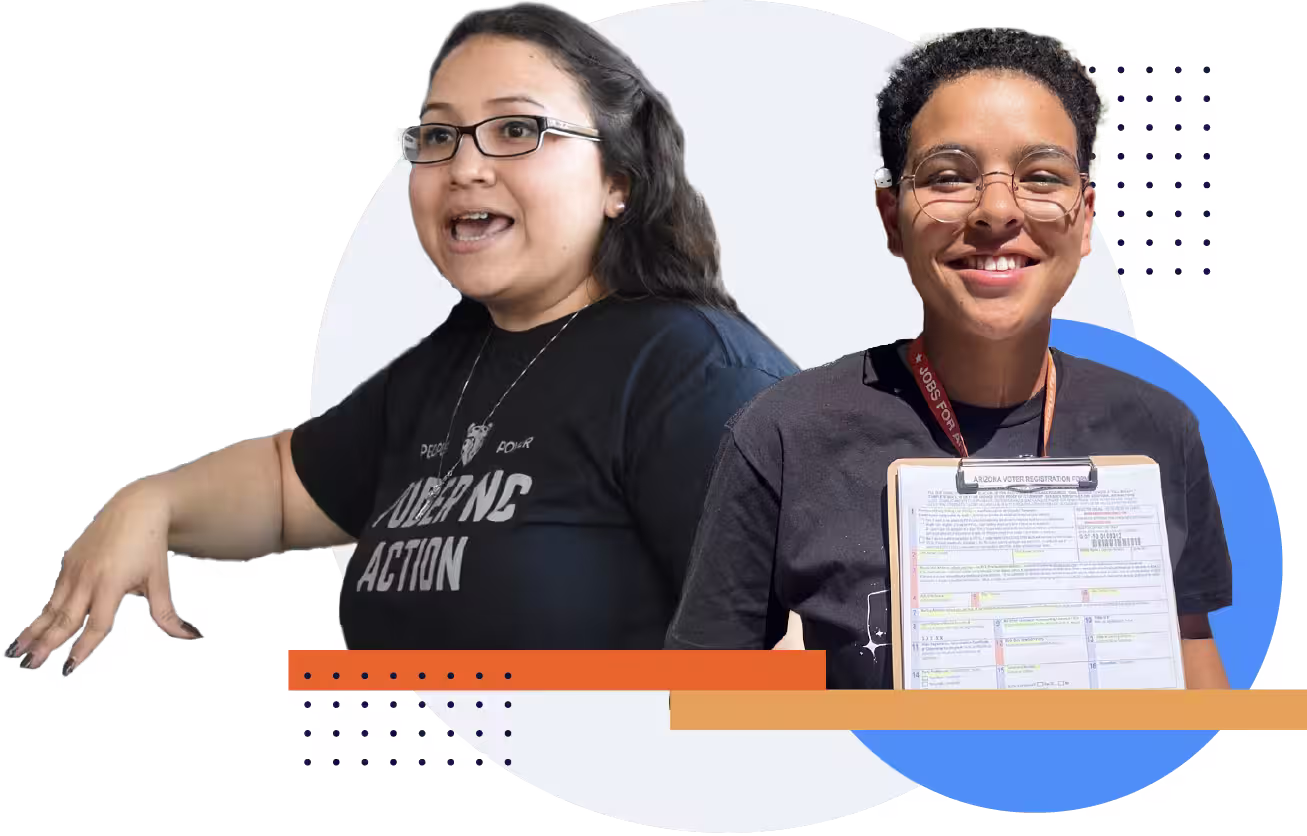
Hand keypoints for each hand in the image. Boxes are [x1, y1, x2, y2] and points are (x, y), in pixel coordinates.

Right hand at [3, 484, 204, 676]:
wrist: (136, 507)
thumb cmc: (149, 543)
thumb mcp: (161, 580)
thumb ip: (166, 613)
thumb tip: (189, 635)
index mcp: (111, 583)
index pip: (96, 624)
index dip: (82, 648)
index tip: (69, 667)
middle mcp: (88, 577)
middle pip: (65, 619)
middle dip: (46, 645)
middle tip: (30, 666)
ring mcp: (74, 569)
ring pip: (50, 608)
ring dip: (33, 632)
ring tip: (17, 653)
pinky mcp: (67, 562)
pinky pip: (52, 594)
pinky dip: (39, 614)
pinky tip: (30, 629)